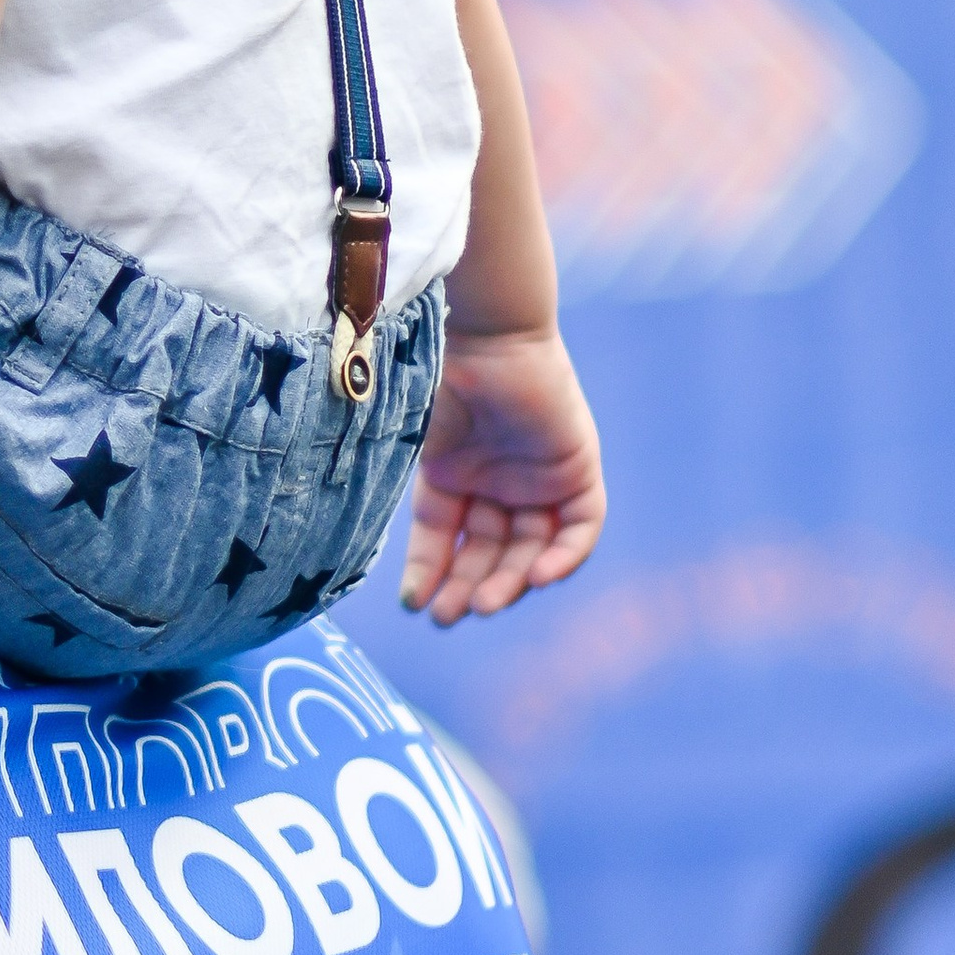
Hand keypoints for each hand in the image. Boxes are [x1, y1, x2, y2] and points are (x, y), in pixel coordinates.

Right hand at [400, 323, 604, 625]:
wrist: (487, 338)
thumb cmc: (439, 383)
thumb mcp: (420, 456)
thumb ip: (414, 506)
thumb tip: (374, 557)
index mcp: (455, 475)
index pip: (447, 538)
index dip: (431, 573)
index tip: (416, 605)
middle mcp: (498, 482)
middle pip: (490, 551)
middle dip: (470, 586)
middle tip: (451, 616)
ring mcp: (538, 479)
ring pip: (531, 548)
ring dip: (510, 582)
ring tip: (483, 605)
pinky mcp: (577, 471)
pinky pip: (580, 529)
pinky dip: (565, 557)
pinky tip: (537, 578)